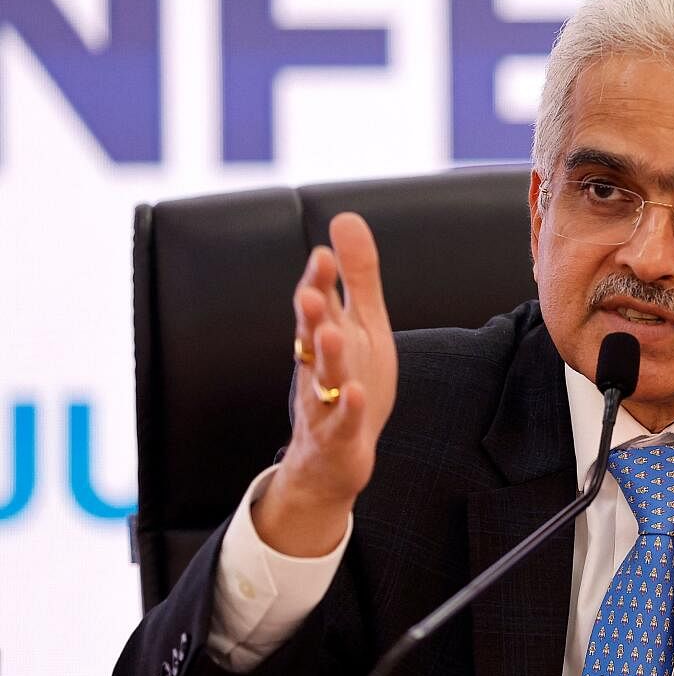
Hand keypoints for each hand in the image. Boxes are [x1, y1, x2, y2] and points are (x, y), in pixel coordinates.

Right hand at [252, 212, 397, 555]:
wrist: (331, 458)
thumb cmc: (348, 380)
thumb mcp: (361, 324)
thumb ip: (357, 274)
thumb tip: (345, 217)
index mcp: (324, 337)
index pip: (317, 305)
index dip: (319, 282)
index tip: (323, 254)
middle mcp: (319, 366)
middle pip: (311, 338)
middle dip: (311, 315)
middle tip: (311, 292)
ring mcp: (325, 403)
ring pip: (322, 379)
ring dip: (327, 356)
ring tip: (333, 333)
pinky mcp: (340, 437)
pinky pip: (342, 423)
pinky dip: (348, 409)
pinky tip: (355, 392)